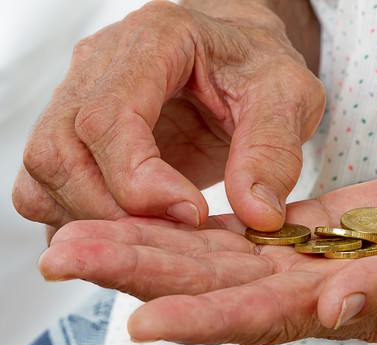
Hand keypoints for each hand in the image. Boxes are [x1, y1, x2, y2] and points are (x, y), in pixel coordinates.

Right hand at [12, 1, 324, 232]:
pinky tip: (130, 225)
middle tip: (175, 232)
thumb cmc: (260, 67)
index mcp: (157, 39)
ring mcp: (82, 95)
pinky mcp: (79, 130)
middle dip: (112, 210)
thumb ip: (274, 152)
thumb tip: (258, 214)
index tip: (190, 213)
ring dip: (91, 217)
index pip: (109, 116)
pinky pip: (46, 182)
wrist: (239, 57)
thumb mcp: (290, 98)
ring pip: (44, 170)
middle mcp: (102, 63)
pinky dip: (77, 216)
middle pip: (61, 149)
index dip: (138, 179)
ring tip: (156, 232)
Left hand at [37, 171, 376, 344]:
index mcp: (347, 308)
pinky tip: (150, 211)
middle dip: (144, 271)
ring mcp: (305, 257)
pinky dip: (193, 220)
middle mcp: (311, 289)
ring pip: (216, 253)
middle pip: (216, 285)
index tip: (143, 318)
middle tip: (69, 256)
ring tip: (84, 232)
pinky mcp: (310, 226)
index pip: (263, 317)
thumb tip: (340, 304)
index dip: (205, 319)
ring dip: (151, 242)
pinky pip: (243, 226)